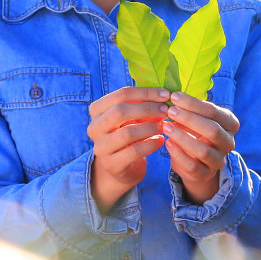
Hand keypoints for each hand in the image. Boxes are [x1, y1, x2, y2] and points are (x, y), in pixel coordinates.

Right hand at [87, 86, 170, 213]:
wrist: (121, 167)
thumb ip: (142, 104)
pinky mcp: (111, 164)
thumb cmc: (129, 134)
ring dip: (151, 127)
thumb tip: (165, 93)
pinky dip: (151, 144)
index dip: (145, 93)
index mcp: (97, 110)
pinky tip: (161, 140)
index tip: (165, 94)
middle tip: (166, 111)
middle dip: (147, 109)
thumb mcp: (132, 117)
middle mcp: (94, 127)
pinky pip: (134, 151)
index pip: (121, 94)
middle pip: (120, 111)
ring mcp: (101, 147)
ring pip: (127, 133)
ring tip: (165, 126)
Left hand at [161, 91, 239, 204]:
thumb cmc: (196, 131)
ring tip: (166, 126)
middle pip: (212, 130)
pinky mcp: (205, 174)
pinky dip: (179, 154)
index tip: (173, 96)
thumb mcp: (197, 117)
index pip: (214, 112)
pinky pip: (192, 165)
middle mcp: (228, 142)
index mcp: (230, 124)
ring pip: (203, 150)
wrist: (198, 161)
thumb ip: (189, 108)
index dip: (193, 104)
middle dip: (189, 119)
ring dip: (182, 137)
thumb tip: (170, 93)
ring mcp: (218, 159)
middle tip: (170, 110)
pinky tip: (167, 143)